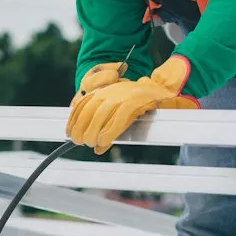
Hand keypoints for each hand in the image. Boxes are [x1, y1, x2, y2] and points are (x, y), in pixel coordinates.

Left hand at [66, 55, 199, 154]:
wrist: (167, 88)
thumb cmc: (144, 102)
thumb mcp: (122, 111)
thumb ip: (109, 126)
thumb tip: (97, 147)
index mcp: (107, 90)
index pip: (83, 103)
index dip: (74, 119)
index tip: (68, 133)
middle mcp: (113, 91)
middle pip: (89, 109)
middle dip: (81, 127)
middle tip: (79, 141)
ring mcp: (124, 95)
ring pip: (101, 113)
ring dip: (93, 130)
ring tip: (90, 143)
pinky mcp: (136, 101)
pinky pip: (119, 117)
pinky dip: (109, 131)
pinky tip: (104, 142)